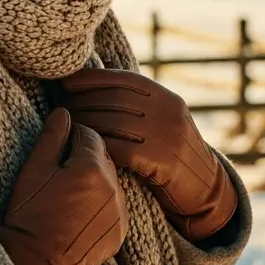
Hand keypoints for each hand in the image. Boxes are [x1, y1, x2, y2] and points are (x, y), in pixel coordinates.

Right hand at [0, 107, 127, 264]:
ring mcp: (120, 211)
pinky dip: (102, 205)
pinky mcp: (120, 232)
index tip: (57, 148)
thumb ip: (52, 137)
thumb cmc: (30, 215)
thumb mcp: (34, 170)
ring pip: (111, 182)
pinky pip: (115, 207)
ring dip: (95, 182)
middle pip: (103, 157)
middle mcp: (114, 187)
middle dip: (85, 158)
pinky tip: (79, 214)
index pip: (89, 135)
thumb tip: (63, 111)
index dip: (72, 137)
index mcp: (92, 167)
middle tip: (60, 173)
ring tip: (68, 196)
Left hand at [56, 68, 237, 242]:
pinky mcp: (162, 161)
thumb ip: (138, 102)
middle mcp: (169, 111)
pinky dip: (97, 147)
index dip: (91, 79)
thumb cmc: (171, 152)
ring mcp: (168, 135)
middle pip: (115, 100)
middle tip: (60, 108)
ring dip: (84, 124)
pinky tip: (82, 148)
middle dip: (82, 102)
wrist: (205, 190)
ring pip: (114, 123)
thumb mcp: (162, 119)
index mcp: (166, 97)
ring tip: (65, 127)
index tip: (66, 83)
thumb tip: (98, 75)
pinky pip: (120, 149)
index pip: (123, 79)